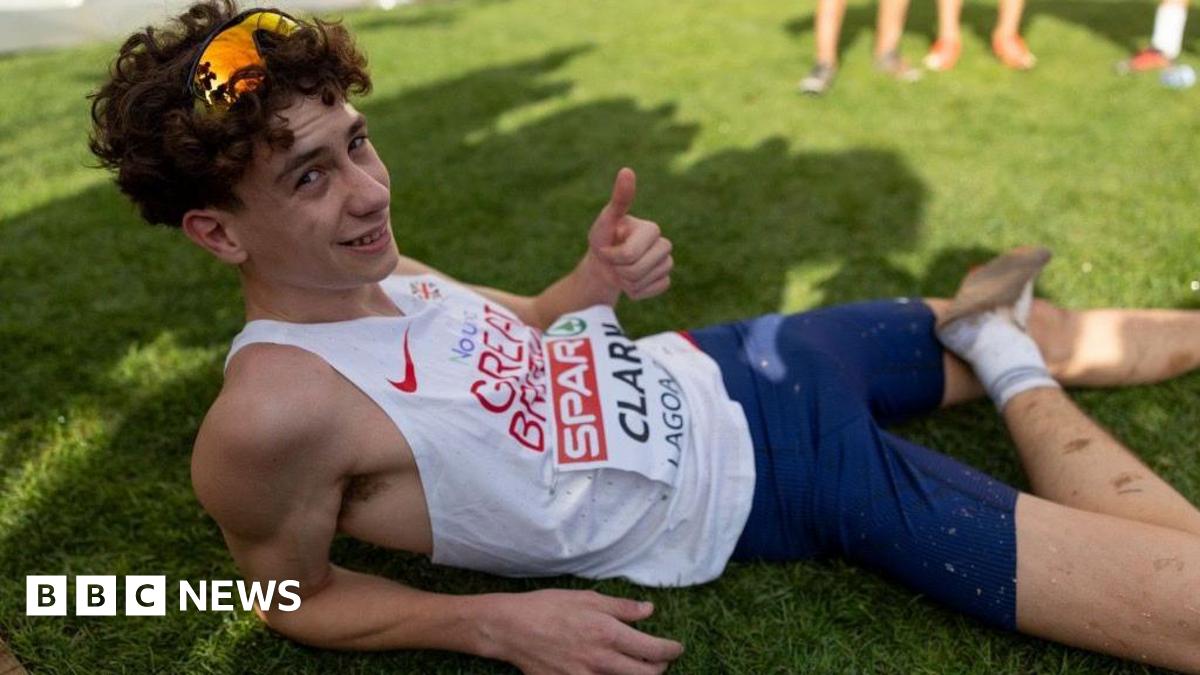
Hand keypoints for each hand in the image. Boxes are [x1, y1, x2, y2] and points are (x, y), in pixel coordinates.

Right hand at [481, 589, 683, 674]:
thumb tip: (649, 610)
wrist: (511, 629)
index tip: (676, 648)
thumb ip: (622, 607)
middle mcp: (602, 661)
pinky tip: (609, 671)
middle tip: (661, 659)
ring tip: (637, 666)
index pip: (654, 650)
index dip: (671, 650)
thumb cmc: (548, 607)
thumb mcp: (587, 598)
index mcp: (609, 634)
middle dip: (660, 668)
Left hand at [584, 168, 673, 301]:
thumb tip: (627, 170)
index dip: (612, 256)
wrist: (604, 265)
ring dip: (625, 282)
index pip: (629, 254)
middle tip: (614, 261)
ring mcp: (667, 263)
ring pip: (643, 282)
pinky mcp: (665, 280)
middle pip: (636, 271)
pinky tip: (631, 281)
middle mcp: (664, 244)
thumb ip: (618, 199)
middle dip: (618, 270)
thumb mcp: (605, 220)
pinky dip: (636, 291)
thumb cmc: (603, 240)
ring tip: (622, 269)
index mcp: (651, 229)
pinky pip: (651, 291)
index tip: (606, 248)